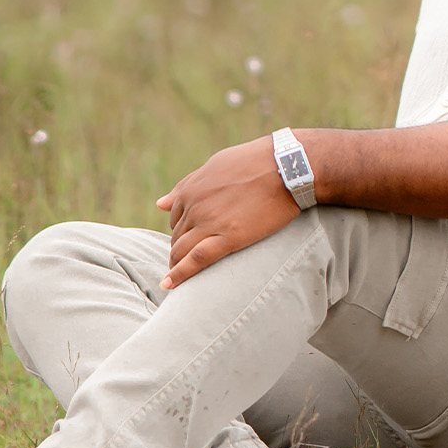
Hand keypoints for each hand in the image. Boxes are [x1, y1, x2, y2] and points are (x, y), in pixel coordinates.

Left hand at [158, 137, 299, 286]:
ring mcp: (210, 223)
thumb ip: (187, 185)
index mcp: (191, 189)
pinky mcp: (229, 238)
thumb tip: (160, 203)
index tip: (188, 242)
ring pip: (182, 250)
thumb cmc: (257, 162)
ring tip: (178, 277)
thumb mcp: (216, 166)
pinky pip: (196, 260)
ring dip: (177, 264)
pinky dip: (180, 275)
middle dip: (179, 250)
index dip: (181, 232)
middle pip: (178, 236)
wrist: (288, 167)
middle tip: (185, 263)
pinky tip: (170, 285)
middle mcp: (195, 206)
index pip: (175, 218)